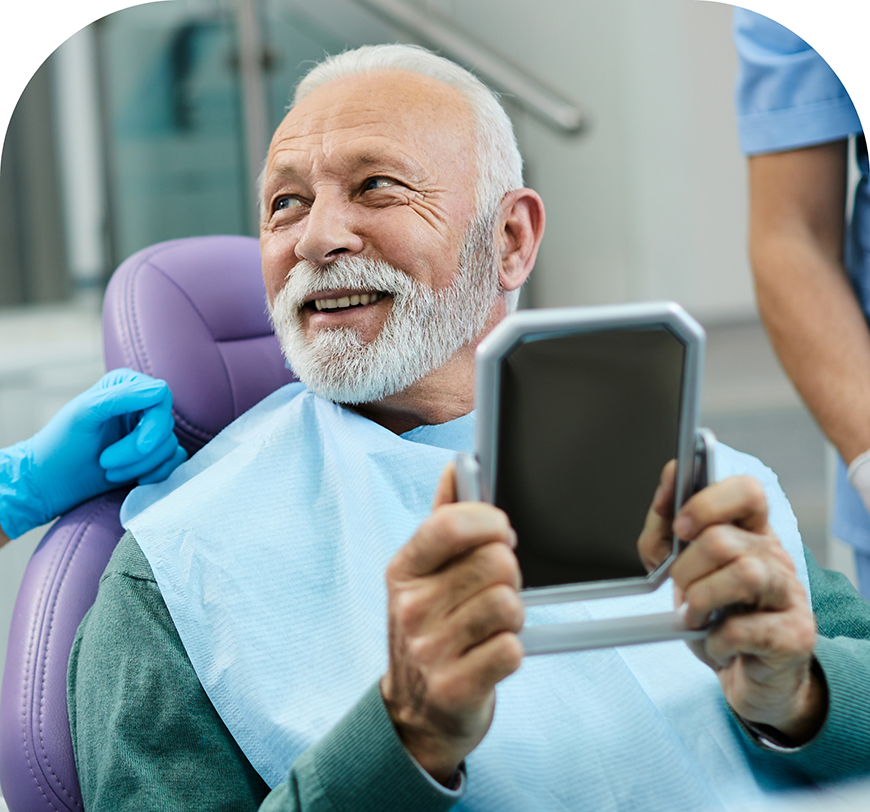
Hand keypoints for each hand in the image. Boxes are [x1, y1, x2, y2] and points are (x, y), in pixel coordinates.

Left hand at [0, 369, 185, 538]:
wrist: (54, 482)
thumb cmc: (61, 444)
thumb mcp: (84, 414)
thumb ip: (121, 397)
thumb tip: (161, 390)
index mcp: (126, 386)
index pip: (162, 396)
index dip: (154, 423)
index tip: (139, 446)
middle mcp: (142, 405)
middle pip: (167, 424)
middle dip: (139, 451)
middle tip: (107, 463)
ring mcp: (150, 431)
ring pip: (169, 446)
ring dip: (140, 466)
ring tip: (110, 472)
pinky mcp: (155, 454)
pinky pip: (174, 461)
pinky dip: (157, 474)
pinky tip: (135, 481)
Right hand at [380, 463, 524, 783]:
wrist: (416, 712)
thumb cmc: (430, 628)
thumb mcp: (425, 572)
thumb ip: (445, 516)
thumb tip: (456, 466)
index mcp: (403, 569)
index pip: (451, 523)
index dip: (490, 521)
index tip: (499, 533)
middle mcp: (410, 607)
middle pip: (495, 562)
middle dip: (508, 575)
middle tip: (491, 591)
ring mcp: (429, 650)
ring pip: (508, 604)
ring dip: (512, 616)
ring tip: (490, 627)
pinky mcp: (454, 688)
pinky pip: (512, 649)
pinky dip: (512, 652)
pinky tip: (489, 656)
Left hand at [639, 466, 823, 742]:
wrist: (749, 678)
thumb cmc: (716, 620)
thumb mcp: (682, 574)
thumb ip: (664, 537)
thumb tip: (664, 501)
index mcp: (750, 534)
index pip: (746, 491)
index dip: (707, 502)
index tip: (678, 525)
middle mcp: (775, 557)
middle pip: (723, 538)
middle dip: (685, 569)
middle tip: (682, 591)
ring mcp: (790, 595)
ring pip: (742, 574)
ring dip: (700, 600)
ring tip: (696, 618)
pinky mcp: (794, 636)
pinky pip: (742, 629)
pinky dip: (715, 641)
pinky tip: (718, 645)